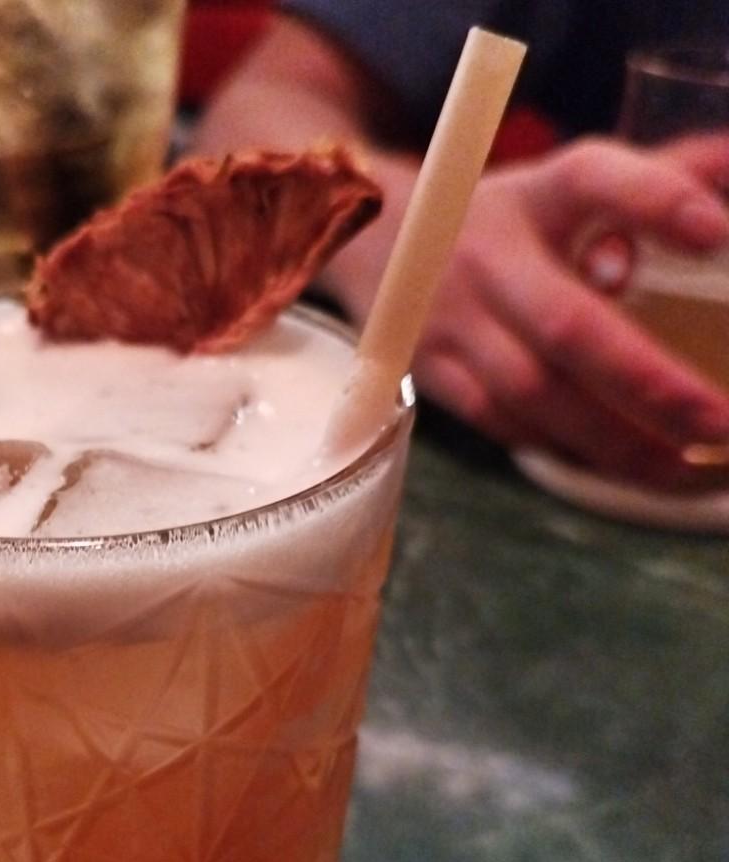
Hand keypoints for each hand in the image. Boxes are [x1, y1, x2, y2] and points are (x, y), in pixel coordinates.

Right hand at [385, 136, 728, 488]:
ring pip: (534, 395)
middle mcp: (490, 257)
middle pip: (566, 326)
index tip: (718, 237)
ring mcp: (453, 323)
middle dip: (650, 384)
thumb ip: (660, 177)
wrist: (379, 246)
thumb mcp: (569, 183)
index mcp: (537, 194)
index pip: (593, 182)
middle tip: (722, 425)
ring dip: (616, 443)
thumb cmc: (507, 219)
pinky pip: (505, 426)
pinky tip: (626, 469)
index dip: (654, 203)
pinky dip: (569, 452)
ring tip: (688, 471)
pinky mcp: (433, 375)